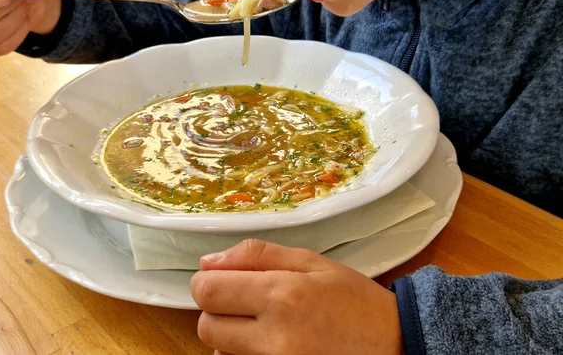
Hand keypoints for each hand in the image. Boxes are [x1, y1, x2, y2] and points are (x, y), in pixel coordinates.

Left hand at [190, 239, 403, 354]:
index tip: (222, 279)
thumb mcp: (312, 262)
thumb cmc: (354, 300)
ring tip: (264, 323)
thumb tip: (208, 261)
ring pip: (219, 351)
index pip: (208, 292)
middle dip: (217, 309)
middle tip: (245, 300)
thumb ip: (257, 255)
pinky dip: (245, 353)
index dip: (207, 282)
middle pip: (206, 326)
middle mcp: (274, 338)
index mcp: (282, 294)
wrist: (394, 344)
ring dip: (230, 335)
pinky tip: (272, 342)